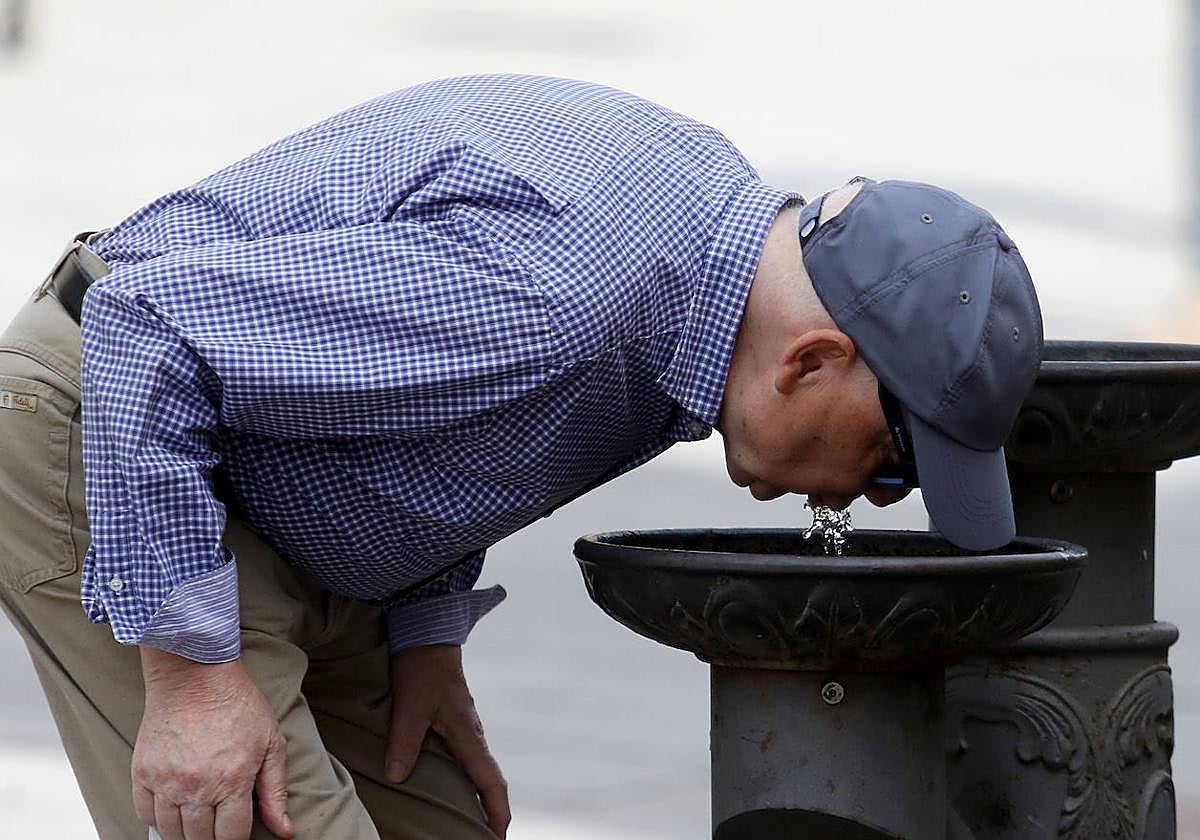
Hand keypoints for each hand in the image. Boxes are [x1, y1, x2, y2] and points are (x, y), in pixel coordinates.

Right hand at [133, 648, 293, 839]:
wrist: (195, 677)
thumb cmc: (237, 705)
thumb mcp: (271, 744)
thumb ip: (275, 791)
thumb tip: (284, 829)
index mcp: (232, 780)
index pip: (231, 837)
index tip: (236, 833)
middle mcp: (196, 786)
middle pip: (199, 839)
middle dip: (211, 838)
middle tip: (218, 823)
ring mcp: (166, 781)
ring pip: (171, 832)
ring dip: (185, 832)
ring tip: (198, 819)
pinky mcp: (142, 772)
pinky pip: (145, 814)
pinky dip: (158, 819)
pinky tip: (173, 809)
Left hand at [386, 644, 509, 837]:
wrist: (428, 635)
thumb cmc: (421, 669)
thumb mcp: (410, 706)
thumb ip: (405, 741)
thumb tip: (398, 777)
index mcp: (469, 735)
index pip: (491, 782)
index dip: (497, 812)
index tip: (499, 838)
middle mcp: (473, 736)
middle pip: (490, 782)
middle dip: (492, 813)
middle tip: (486, 838)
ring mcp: (466, 730)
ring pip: (478, 771)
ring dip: (479, 798)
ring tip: (469, 824)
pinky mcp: (455, 723)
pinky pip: (466, 760)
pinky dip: (466, 781)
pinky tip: (451, 789)